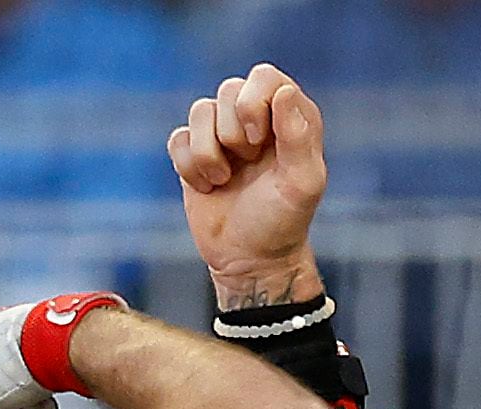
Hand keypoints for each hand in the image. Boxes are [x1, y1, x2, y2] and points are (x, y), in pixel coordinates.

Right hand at [170, 66, 328, 304]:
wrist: (250, 261)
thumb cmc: (282, 223)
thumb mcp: (302, 184)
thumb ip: (299, 136)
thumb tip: (283, 92)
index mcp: (287, 114)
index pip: (263, 77)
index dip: (253, 104)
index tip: (258, 141)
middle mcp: (254, 116)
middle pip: (228, 90)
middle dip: (232, 133)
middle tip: (247, 165)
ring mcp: (221, 134)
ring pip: (199, 111)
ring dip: (209, 153)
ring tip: (225, 180)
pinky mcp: (194, 154)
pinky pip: (178, 139)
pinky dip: (189, 168)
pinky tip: (208, 188)